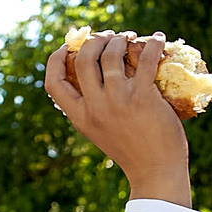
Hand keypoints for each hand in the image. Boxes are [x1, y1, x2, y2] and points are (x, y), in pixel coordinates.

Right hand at [45, 30, 192, 207]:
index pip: (53, 83)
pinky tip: (158, 38)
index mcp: (80, 118)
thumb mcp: (102, 132)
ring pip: (111, 54)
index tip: (67, 47)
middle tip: (108, 38)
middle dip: (95, 40)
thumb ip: (95, 109)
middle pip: (84, 59)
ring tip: (129, 38)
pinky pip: (146, 59)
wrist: (157, 174)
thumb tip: (99, 77)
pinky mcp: (143, 97)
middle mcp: (95, 107)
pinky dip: (152, 44)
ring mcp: (118, 101)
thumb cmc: (134, 153)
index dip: (56, 60)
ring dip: (119, 40)